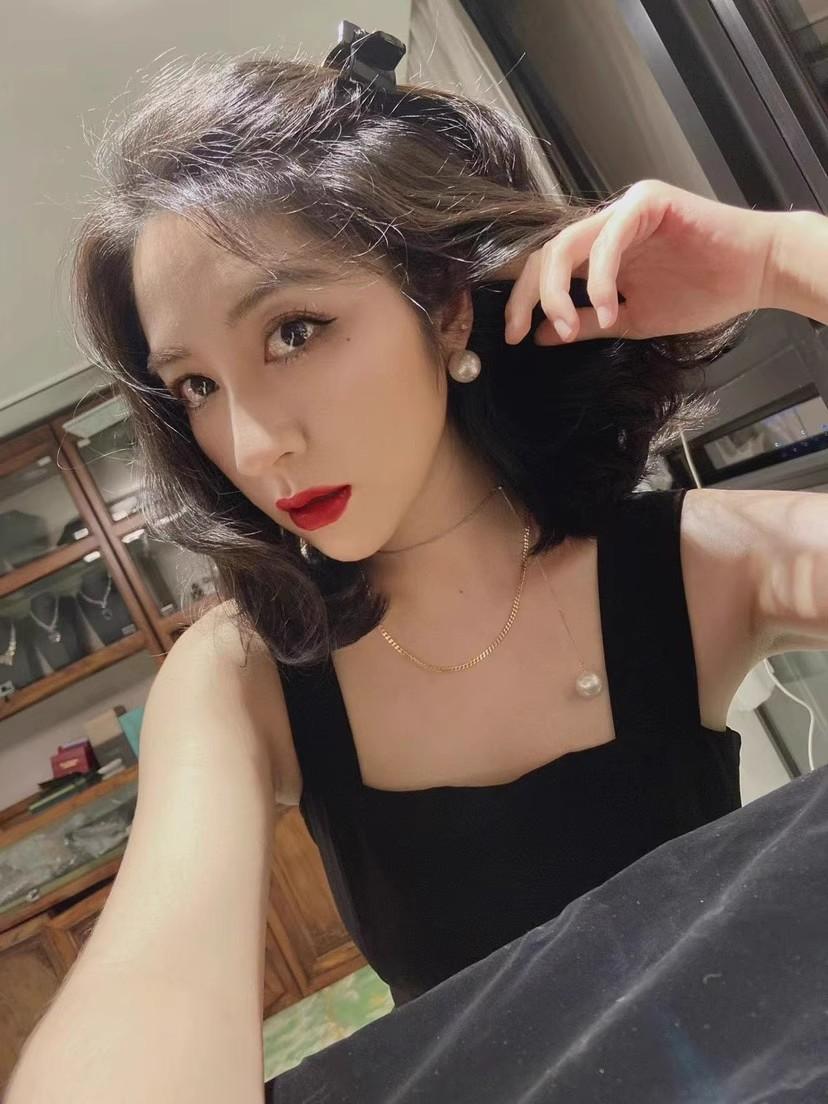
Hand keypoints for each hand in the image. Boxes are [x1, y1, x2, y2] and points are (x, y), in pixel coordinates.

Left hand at [501, 179, 781, 345]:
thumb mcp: (633, 318)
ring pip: (568, 243)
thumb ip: (587, 323)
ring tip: (568, 328)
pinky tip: (606, 309)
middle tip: (521, 333)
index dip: (524, 300)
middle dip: (528, 296)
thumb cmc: (703, 292)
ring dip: (557, 290)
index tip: (515, 338)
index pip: (546, 267)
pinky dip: (600, 278)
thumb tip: (542, 334)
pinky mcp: (648, 202)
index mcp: (600, 249)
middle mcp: (605, 224)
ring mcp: (625, 210)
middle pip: (546, 253)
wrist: (756, 274)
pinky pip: (609, 239)